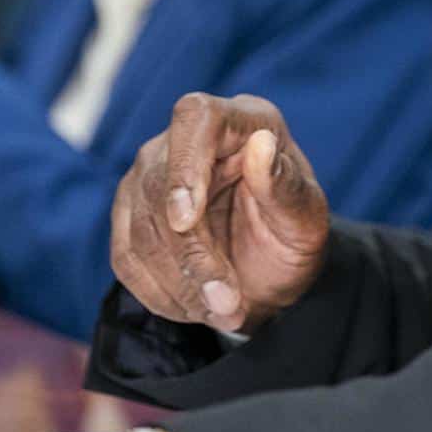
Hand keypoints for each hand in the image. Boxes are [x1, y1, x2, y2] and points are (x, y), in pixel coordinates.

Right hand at [113, 92, 329, 333]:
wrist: (271, 271)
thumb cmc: (293, 234)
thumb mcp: (306, 219)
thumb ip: (285, 186)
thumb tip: (262, 146)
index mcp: (241, 121)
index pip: (196, 118)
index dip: (184, 166)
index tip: (187, 220)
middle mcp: (187, 139)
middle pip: (160, 186)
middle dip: (192, 255)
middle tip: (229, 303)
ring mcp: (151, 174)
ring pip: (140, 227)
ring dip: (179, 282)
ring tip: (223, 312)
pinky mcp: (130, 214)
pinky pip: (126, 256)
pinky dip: (158, 292)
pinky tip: (194, 308)